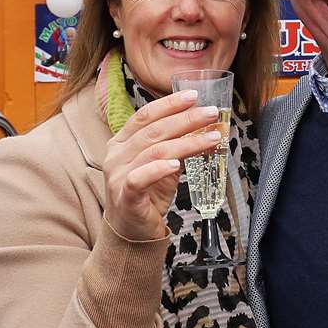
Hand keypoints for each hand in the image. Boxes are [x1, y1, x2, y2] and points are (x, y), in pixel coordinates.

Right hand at [100, 89, 223, 240]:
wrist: (131, 231)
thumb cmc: (147, 194)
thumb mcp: (164, 165)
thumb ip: (178, 147)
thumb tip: (207, 129)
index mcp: (122, 142)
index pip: (145, 115)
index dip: (169, 104)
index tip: (193, 96)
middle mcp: (116, 155)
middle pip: (154, 131)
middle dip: (185, 119)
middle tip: (210, 113)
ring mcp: (118, 175)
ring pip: (154, 151)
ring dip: (186, 142)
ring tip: (211, 138)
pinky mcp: (125, 196)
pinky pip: (140, 178)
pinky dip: (158, 169)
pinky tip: (176, 164)